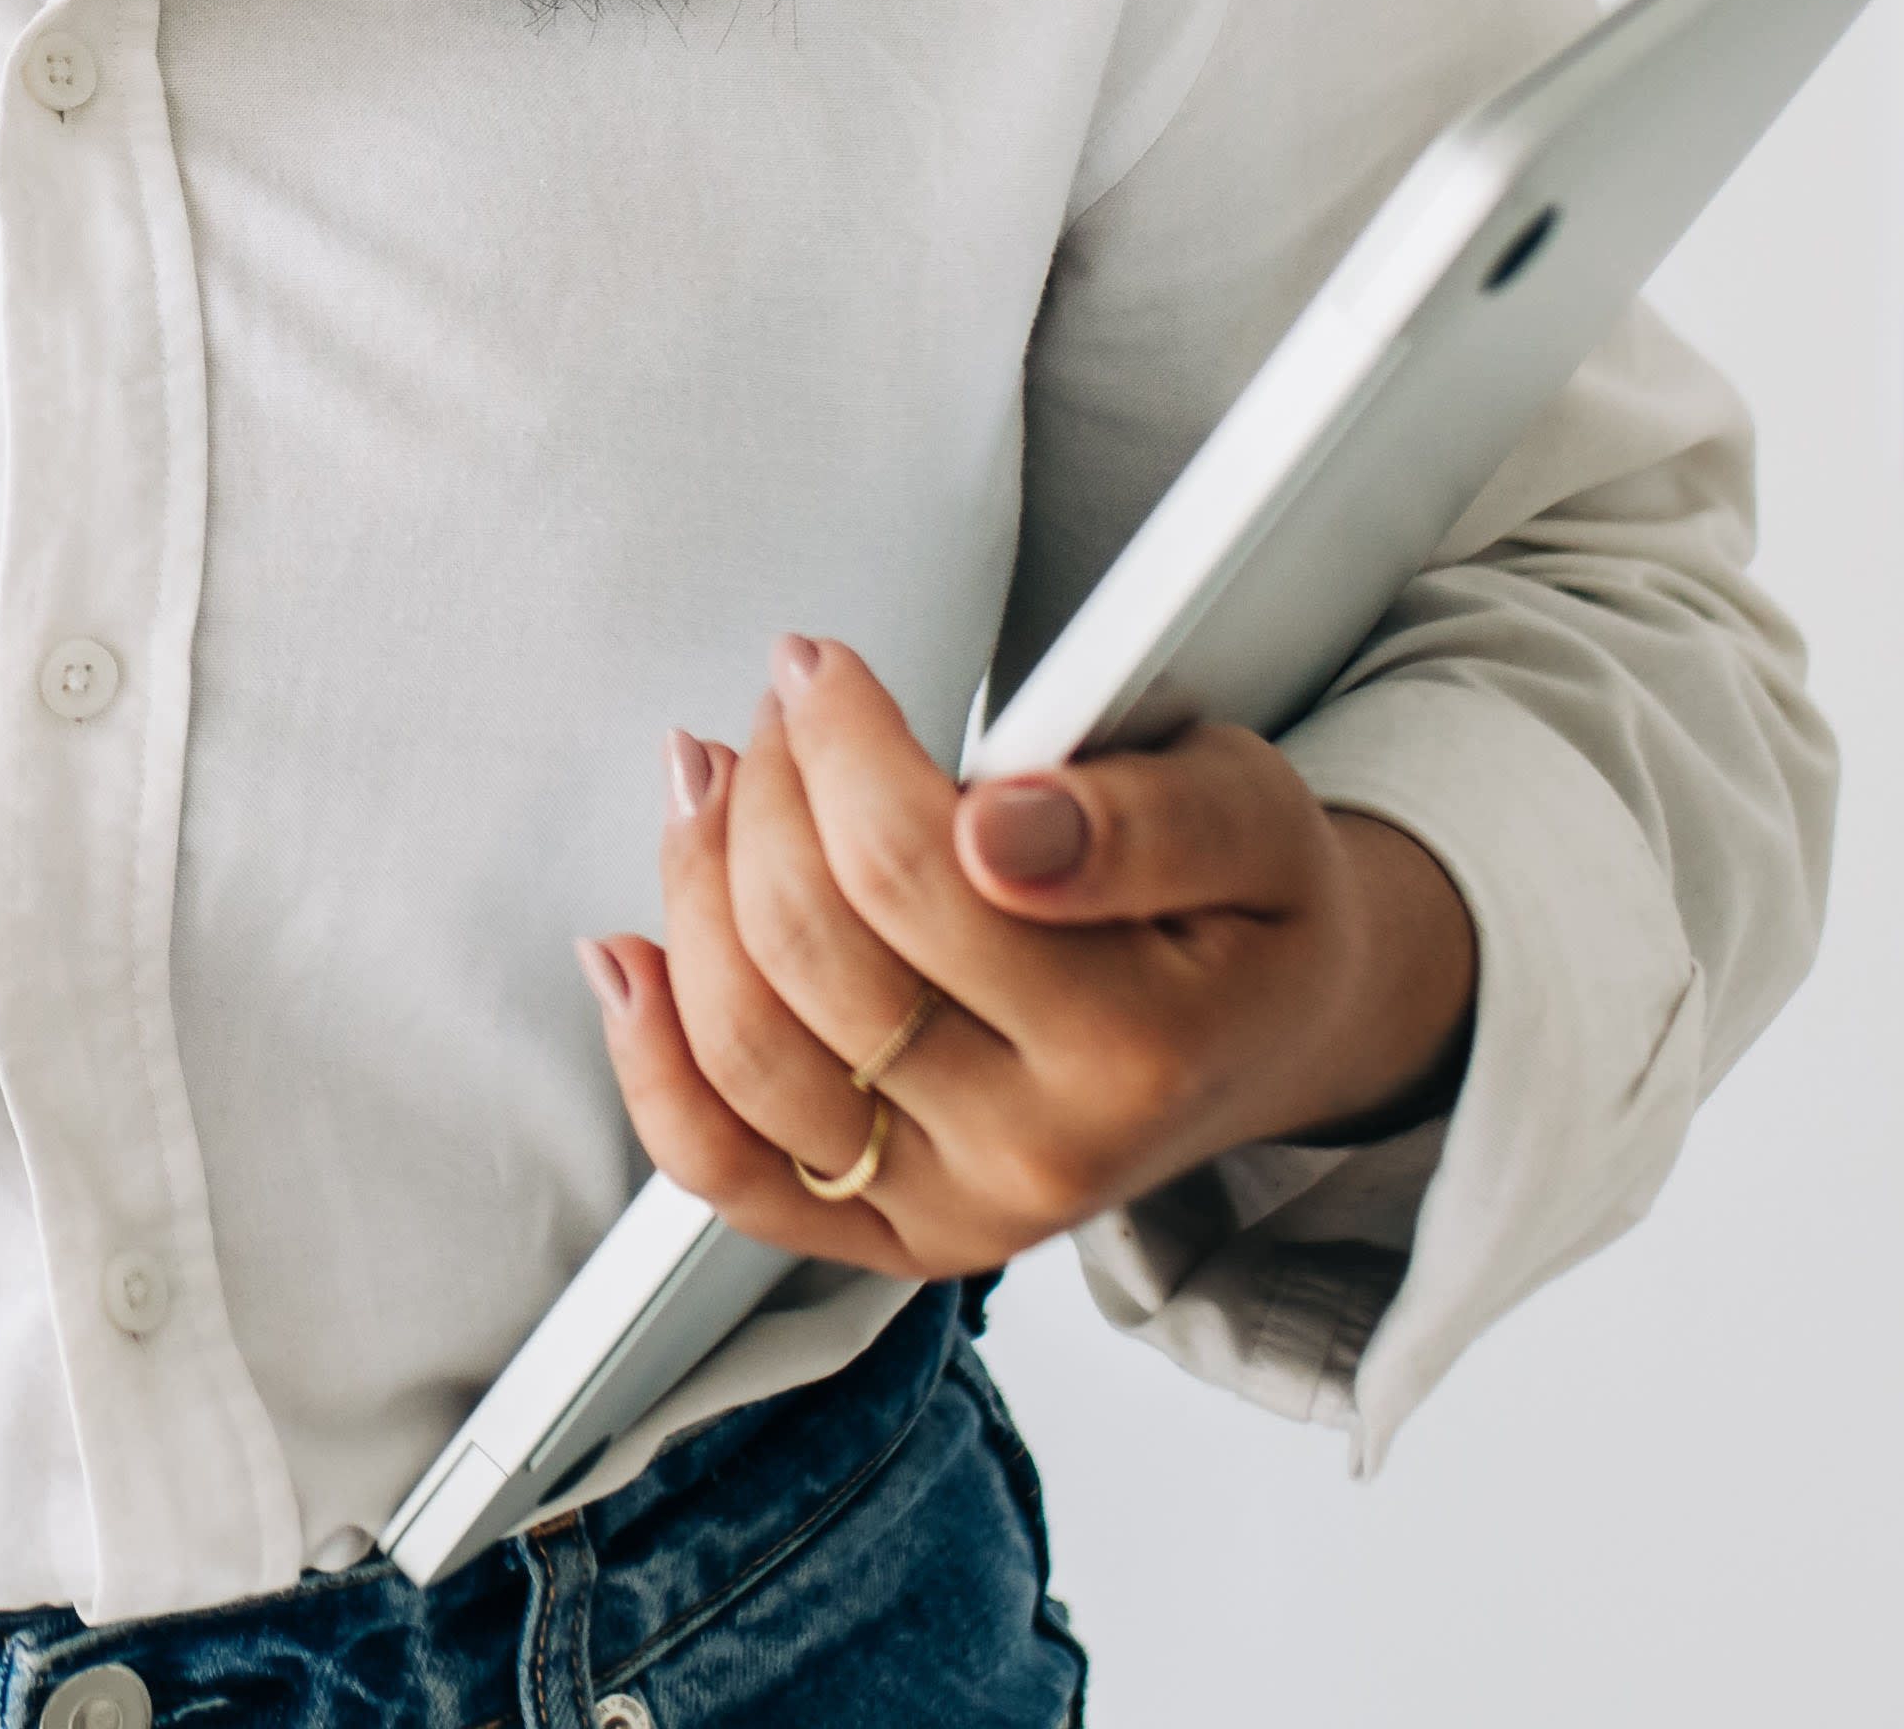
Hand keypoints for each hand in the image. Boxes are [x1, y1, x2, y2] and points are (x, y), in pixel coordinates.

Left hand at [585, 631, 1474, 1283]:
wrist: (1273, 1033)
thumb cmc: (1247, 906)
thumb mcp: (1252, 817)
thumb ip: (1141, 818)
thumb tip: (999, 830)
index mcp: (1139, 1048)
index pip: (915, 867)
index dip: (837, 740)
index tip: (818, 665)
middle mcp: (1038, 1154)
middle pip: (811, 945)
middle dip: (765, 790)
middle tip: (779, 711)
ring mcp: (952, 1210)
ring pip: (744, 1041)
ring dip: (694, 883)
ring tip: (715, 784)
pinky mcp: (882, 1239)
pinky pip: (718, 1167)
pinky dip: (649, 1058)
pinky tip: (630, 954)